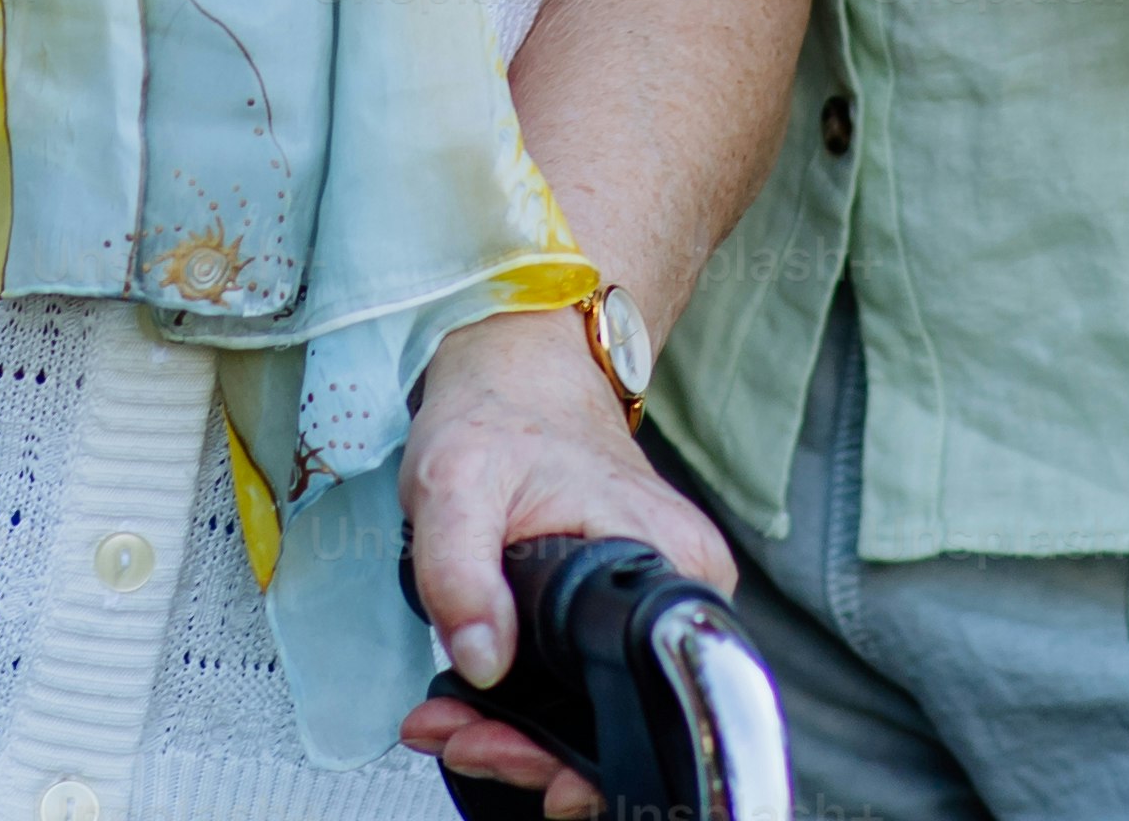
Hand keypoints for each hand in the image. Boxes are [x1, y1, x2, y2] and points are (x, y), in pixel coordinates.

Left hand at [392, 308, 731, 818]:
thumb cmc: (500, 410)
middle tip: (458, 740)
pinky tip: (471, 706)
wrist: (519, 366)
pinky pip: (585, 681)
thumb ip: (461, 570)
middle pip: (623, 719)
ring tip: (450, 726)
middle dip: (532, 751)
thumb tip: (483, 663)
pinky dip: (527, 703)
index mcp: (667, 563)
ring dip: (521, 734)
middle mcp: (679, 590)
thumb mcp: (455, 480)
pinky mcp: (620, 608)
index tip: (515, 762)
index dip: (581, 755)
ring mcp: (652, 601)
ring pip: (599, 707)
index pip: (648, 701)